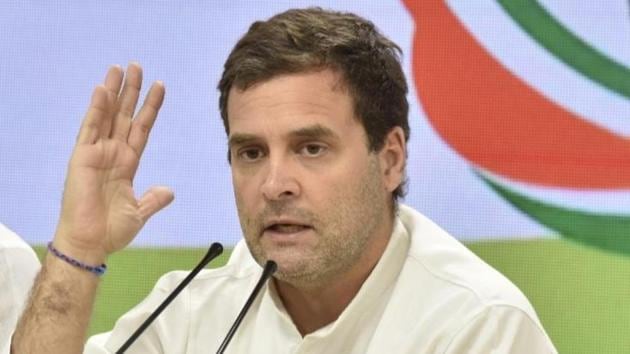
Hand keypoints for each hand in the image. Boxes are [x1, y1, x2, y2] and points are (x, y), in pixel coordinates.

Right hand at [53, 63, 173, 262]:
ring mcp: (96, 153)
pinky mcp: (82, 157)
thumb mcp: (140, 211)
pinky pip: (90, 129)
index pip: (141, 128)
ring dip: (114, 92)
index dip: (150, 108)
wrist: (92, 243)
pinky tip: (103, 90)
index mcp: (126, 163)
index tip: (160, 87)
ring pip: (107, 116)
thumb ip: (153, 199)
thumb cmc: (111, 230)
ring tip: (121, 68)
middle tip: (137, 66)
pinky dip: (97, 109)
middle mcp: (111, 153)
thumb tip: (169, 191)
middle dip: (131, 91)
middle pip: (124, 115)